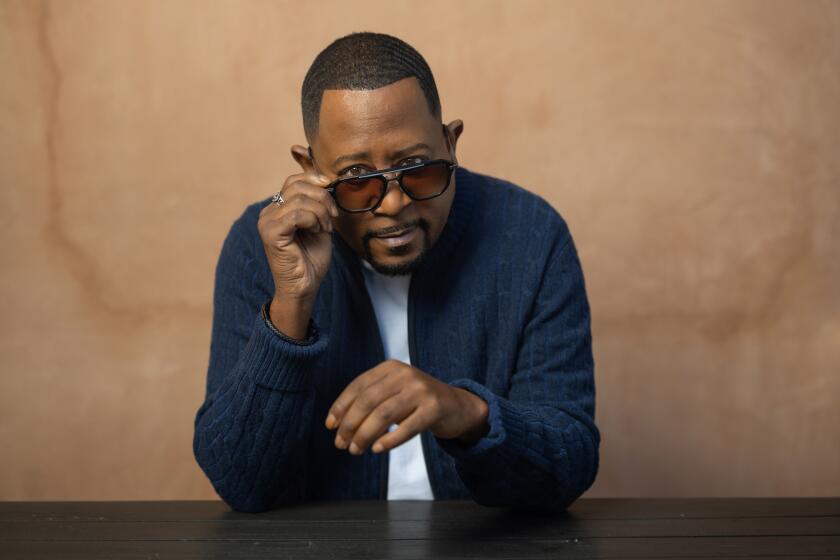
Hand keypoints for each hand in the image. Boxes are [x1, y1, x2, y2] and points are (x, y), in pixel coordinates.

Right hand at [258, 145, 338, 302]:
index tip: (333, 200)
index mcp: (278, 209)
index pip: (295, 180)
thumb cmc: (312, 259)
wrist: (305, 286)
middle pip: (298, 185)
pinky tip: (317, 232)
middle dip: (323, 198)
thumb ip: (318, 203)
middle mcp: (268, 212)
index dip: (317, 183)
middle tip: (332, 218)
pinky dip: (313, 220)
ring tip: (324, 228)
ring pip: (300, 199)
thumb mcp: (319, 224)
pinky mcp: (271, 233)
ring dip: (321, 212)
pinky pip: (297, 214)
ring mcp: (267, 222)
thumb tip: (325, 179)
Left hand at [324, 360, 489, 454]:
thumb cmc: (417, 402)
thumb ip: (370, 401)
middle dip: (350, 424)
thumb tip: (338, 425)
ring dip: (365, 435)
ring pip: (384, 414)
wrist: (457, 406)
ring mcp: (421, 390)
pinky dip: (389, 440)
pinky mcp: (434, 408)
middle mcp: (405, 374)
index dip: (341, 406)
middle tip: (341, 444)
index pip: (358, 386)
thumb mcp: (393, 393)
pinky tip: (377, 449)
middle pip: (368, 401)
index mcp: (391, 367)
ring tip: (355, 450)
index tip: (330, 426)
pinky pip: (407, 427)